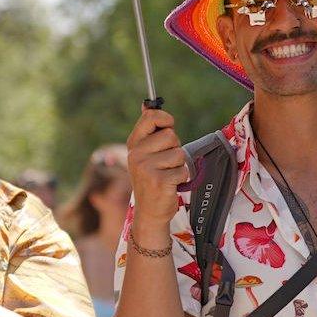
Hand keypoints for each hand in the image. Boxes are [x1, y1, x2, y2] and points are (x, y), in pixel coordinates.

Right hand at [126, 106, 187, 228]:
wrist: (149, 212)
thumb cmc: (151, 179)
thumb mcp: (145, 154)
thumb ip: (149, 131)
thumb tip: (148, 104)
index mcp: (133, 144)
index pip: (150, 117)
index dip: (164, 118)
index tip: (168, 124)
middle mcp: (136, 154)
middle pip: (170, 135)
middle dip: (174, 147)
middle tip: (165, 162)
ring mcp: (146, 168)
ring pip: (178, 153)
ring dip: (178, 164)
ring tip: (167, 174)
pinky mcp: (159, 181)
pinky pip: (183, 169)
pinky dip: (181, 177)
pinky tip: (170, 185)